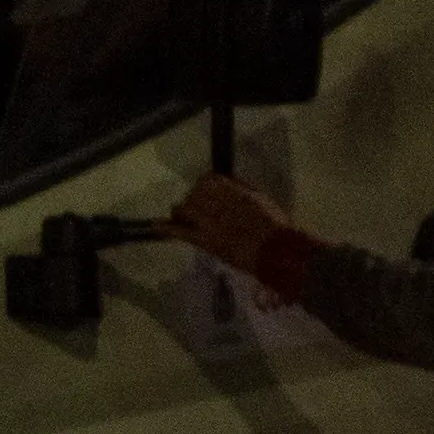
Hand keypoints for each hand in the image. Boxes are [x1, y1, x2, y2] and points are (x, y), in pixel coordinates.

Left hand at [170, 170, 293, 274]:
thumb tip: (230, 182)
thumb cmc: (277, 228)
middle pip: (195, 193)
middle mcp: (220, 203)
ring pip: (186, 208)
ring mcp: (212, 222)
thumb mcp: (263, 200)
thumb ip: (245, 190)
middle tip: (194, 208)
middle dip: (192, 199)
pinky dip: (167, 229)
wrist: (277, 253)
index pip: (209, 180)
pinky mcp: (207, 241)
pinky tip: (156, 226)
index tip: (204, 191)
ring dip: (181, 211)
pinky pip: (183, 232)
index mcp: (236, 192)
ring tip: (181, 216)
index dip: (203, 185)